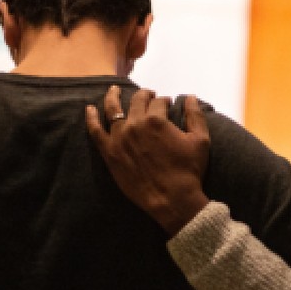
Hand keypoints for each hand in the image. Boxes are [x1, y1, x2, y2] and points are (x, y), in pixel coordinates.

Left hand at [86, 86, 210, 235]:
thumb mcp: (200, 141)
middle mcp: (135, 124)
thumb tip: (190, 96)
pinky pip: (96, 131)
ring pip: (112, 110)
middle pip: (137, 102)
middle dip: (145, 96)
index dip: (164, 101)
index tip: (167, 104)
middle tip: (148, 96)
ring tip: (114, 90)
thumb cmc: (188, 171)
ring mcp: (119, 138)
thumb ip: (195, 115)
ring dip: (113, 96)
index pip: (158, 102)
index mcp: (156, 120)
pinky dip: (91, 118)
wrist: (171, 199)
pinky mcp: (110, 153)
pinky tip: (89, 109)